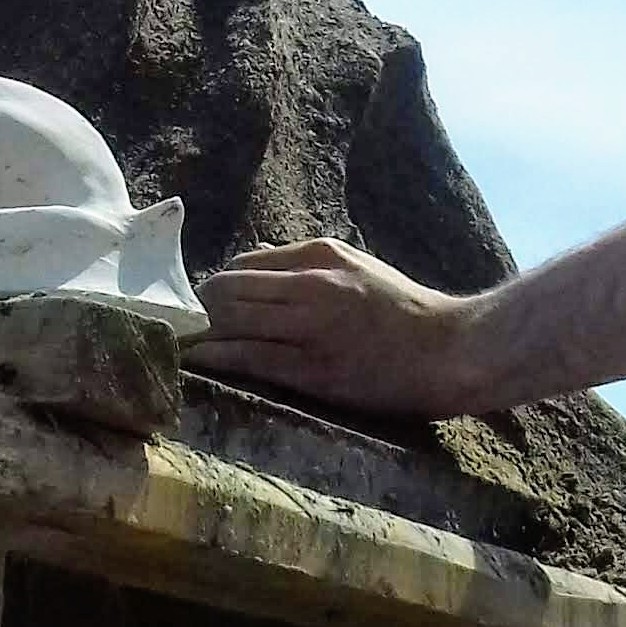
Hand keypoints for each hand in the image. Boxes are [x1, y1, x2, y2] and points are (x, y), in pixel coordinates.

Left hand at [188, 237, 484, 415]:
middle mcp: (310, 287)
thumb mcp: (357, 266)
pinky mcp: (312, 370)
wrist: (447, 351)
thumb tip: (252, 266)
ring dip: (198, 333)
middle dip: (197, 309)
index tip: (200, 304)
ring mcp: (310, 329)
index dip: (215, 286)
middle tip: (180, 326)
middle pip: (228, 291)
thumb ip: (305, 262)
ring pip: (231, 322)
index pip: (244, 265)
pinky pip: (248, 358)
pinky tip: (196, 361)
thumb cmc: (404, 308)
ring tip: (178, 344)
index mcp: (320, 257)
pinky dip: (215, 357)